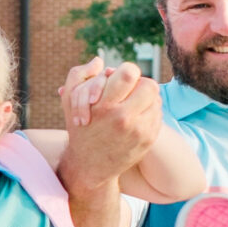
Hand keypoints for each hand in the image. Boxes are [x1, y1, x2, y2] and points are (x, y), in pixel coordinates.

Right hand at [58, 57, 163, 187]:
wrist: (89, 165)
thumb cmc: (79, 129)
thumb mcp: (69, 101)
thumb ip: (79, 75)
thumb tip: (99, 60)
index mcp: (104, 106)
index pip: (129, 73)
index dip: (128, 71)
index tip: (122, 79)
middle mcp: (123, 118)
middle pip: (150, 85)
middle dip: (141, 84)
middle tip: (133, 89)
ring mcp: (139, 131)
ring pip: (157, 100)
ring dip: (147, 98)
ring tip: (135, 102)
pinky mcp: (148, 140)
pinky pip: (158, 115)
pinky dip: (150, 111)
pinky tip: (138, 115)